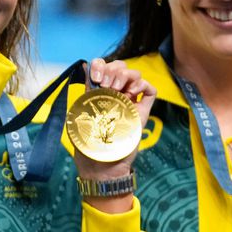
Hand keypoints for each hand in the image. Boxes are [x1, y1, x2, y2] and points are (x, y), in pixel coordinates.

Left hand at [75, 57, 158, 179]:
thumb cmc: (89, 145)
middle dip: (113, 70)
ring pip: (135, 74)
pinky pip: (149, 89)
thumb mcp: (82, 116)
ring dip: (126, 75)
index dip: (100, 65)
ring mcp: (130, 102)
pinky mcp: (142, 111)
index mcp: (99, 93)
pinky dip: (142, 85)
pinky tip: (131, 94)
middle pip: (120, 67)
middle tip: (107, 86)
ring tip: (118, 91)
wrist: (103, 166)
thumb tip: (84, 66)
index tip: (96, 77)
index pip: (103, 67)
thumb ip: (86, 92)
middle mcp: (116, 94)